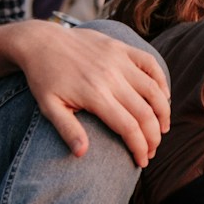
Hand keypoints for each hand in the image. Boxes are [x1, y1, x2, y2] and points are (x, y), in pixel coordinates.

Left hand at [6, 22, 170, 166]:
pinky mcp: (120, 47)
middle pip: (145, 113)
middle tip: (152, 150)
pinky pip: (150, 63)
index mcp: (94, 94)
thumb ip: (67, 129)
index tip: (142, 162)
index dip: (140, 148)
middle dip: (153, 138)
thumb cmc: (43, 78)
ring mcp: (117, 59)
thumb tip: (82, 153)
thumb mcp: (48, 106)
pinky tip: (163, 97)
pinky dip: (162, 81)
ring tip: (161, 129)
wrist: (40, 41)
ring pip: (153, 90)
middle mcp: (110, 76)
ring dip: (163, 113)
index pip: (129, 128)